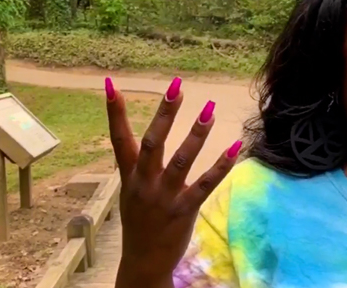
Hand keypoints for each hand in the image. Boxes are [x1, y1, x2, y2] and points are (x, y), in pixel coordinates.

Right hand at [105, 77, 240, 286]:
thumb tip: (139, 131)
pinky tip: (234, 148)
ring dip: (196, 134)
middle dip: (164, 114)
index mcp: (129, 176)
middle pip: (152, 142)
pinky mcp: (184, 210)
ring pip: (181, 160)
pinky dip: (221, 166)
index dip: (115, 112)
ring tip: (209, 110)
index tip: (112, 85)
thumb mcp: (129, 190)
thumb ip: (134, 162)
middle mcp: (144, 183)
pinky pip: (205, 184)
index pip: (118, 138)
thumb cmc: (139, 220)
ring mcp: (164, 197)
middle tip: (176, 87)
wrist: (143, 261)